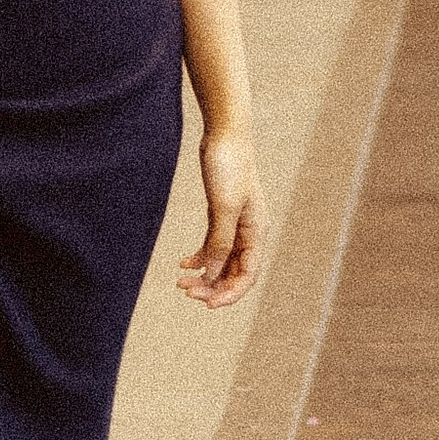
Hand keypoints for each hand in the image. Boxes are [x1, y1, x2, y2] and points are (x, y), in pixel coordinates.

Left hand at [180, 126, 263, 308]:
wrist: (225, 135)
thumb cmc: (229, 167)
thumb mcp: (223, 208)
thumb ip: (219, 243)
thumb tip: (212, 275)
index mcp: (256, 233)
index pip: (247, 275)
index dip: (229, 294)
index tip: (206, 304)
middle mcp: (249, 232)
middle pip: (234, 272)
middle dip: (213, 286)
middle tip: (186, 292)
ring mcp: (235, 224)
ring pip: (222, 261)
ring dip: (205, 275)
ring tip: (181, 282)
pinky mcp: (222, 215)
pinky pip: (213, 246)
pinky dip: (200, 257)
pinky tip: (183, 263)